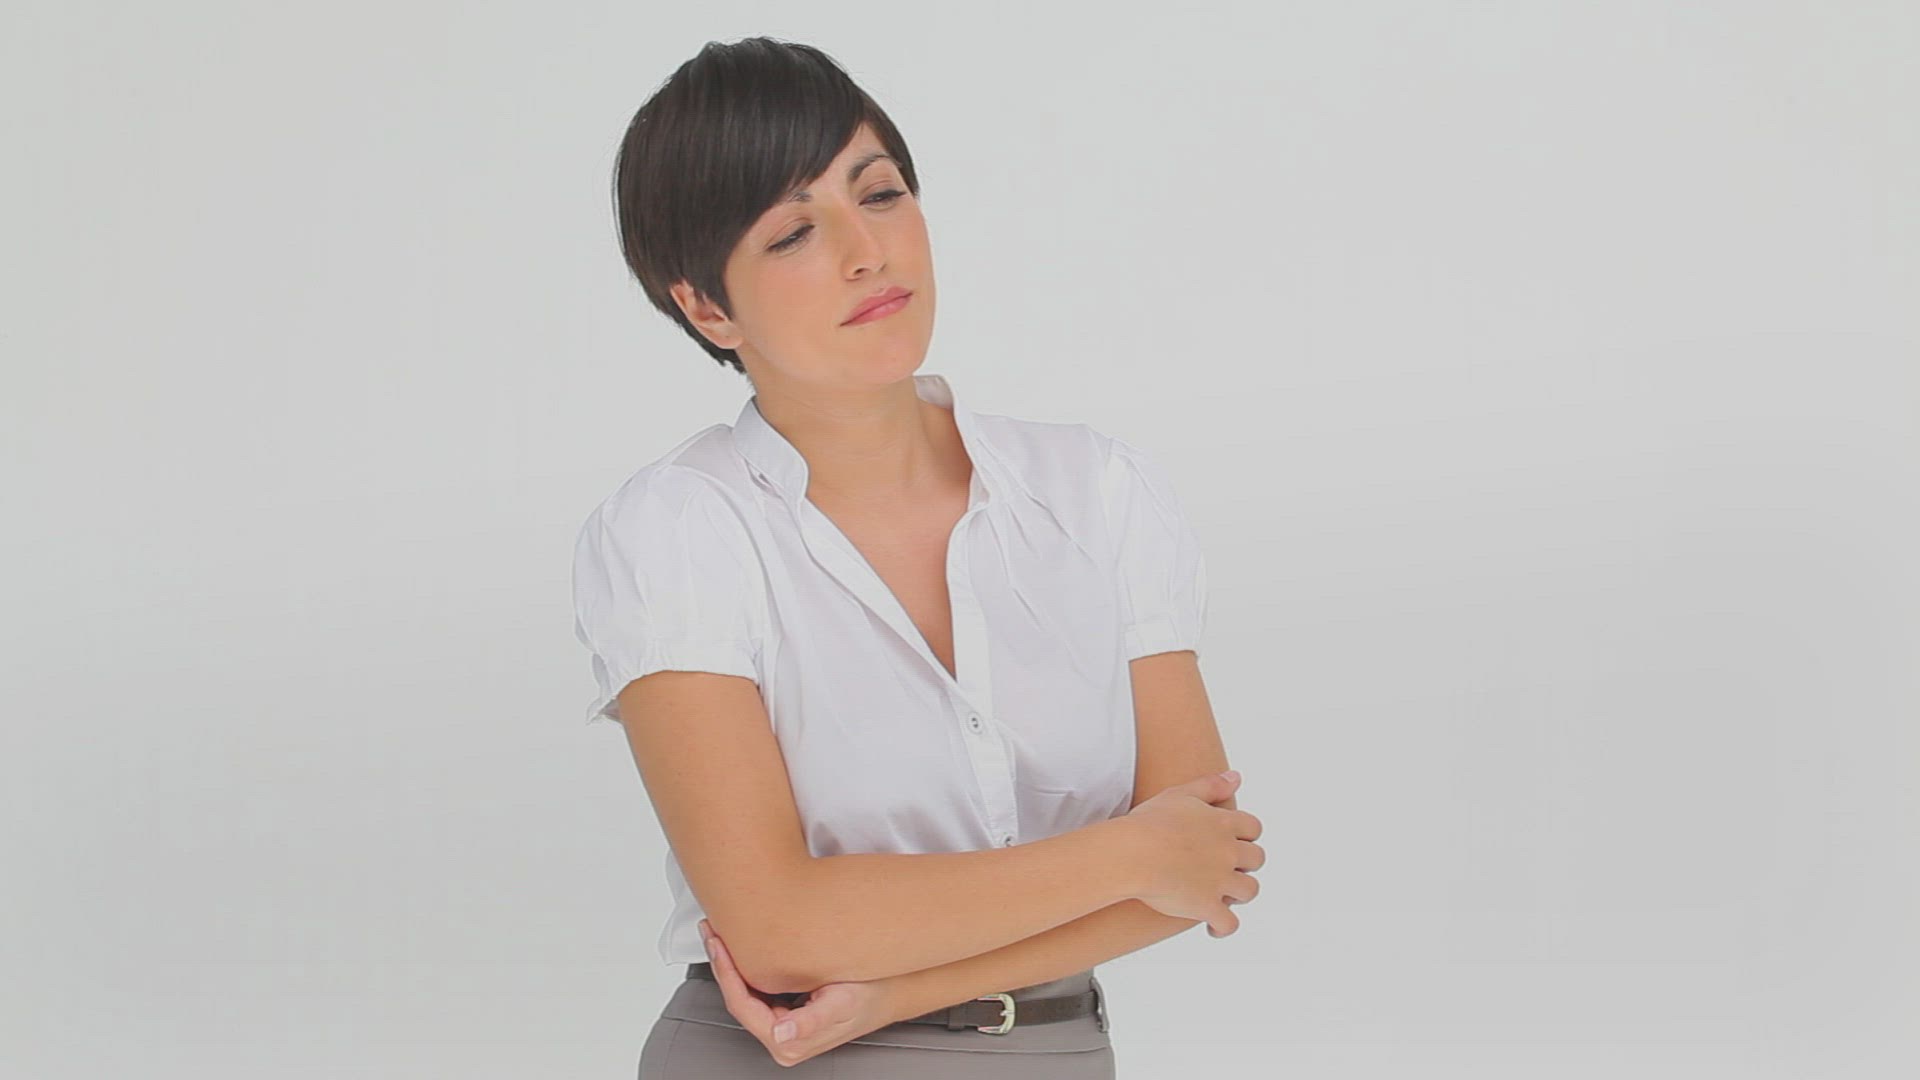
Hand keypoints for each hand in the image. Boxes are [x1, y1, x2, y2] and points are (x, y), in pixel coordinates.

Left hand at [698, 918, 900, 1066]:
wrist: (892, 988)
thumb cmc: (872, 994)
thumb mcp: (844, 1002)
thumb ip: (812, 1020)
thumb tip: (783, 1033)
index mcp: (788, 1042)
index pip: (742, 1006)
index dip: (727, 973)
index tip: (720, 944)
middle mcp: (782, 1039)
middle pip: (738, 1000)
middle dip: (723, 963)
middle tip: (712, 930)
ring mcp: (782, 1028)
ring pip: (745, 993)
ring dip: (732, 962)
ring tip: (722, 933)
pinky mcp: (785, 1014)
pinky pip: (757, 991)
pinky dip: (747, 966)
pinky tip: (743, 946)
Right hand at [1123, 771, 1264, 937]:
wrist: (1133, 854)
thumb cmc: (1149, 822)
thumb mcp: (1179, 794)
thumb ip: (1211, 785)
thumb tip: (1237, 777)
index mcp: (1223, 824)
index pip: (1253, 827)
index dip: (1246, 835)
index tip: (1234, 839)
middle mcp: (1228, 852)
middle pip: (1256, 858)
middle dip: (1246, 864)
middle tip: (1228, 867)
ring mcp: (1221, 881)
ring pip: (1249, 891)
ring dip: (1239, 893)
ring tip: (1224, 896)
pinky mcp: (1207, 906)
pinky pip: (1228, 924)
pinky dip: (1223, 928)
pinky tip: (1212, 928)